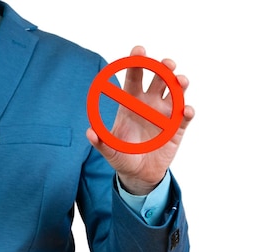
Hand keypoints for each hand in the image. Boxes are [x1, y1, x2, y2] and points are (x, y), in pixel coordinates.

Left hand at [86, 45, 194, 194]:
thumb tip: (89, 133)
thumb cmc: (123, 157)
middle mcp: (150, 104)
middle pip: (159, 79)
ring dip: (179, 84)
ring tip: (180, 81)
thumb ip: (101, 142)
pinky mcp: (177, 128)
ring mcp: (165, 114)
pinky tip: (186, 110)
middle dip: (163, 68)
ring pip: (176, 93)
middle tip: (166, 63)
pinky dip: (187, 112)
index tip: (138, 51)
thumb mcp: (110, 151)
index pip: (134, 78)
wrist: (139, 175)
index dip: (136, 64)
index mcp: (131, 104)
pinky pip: (185, 117)